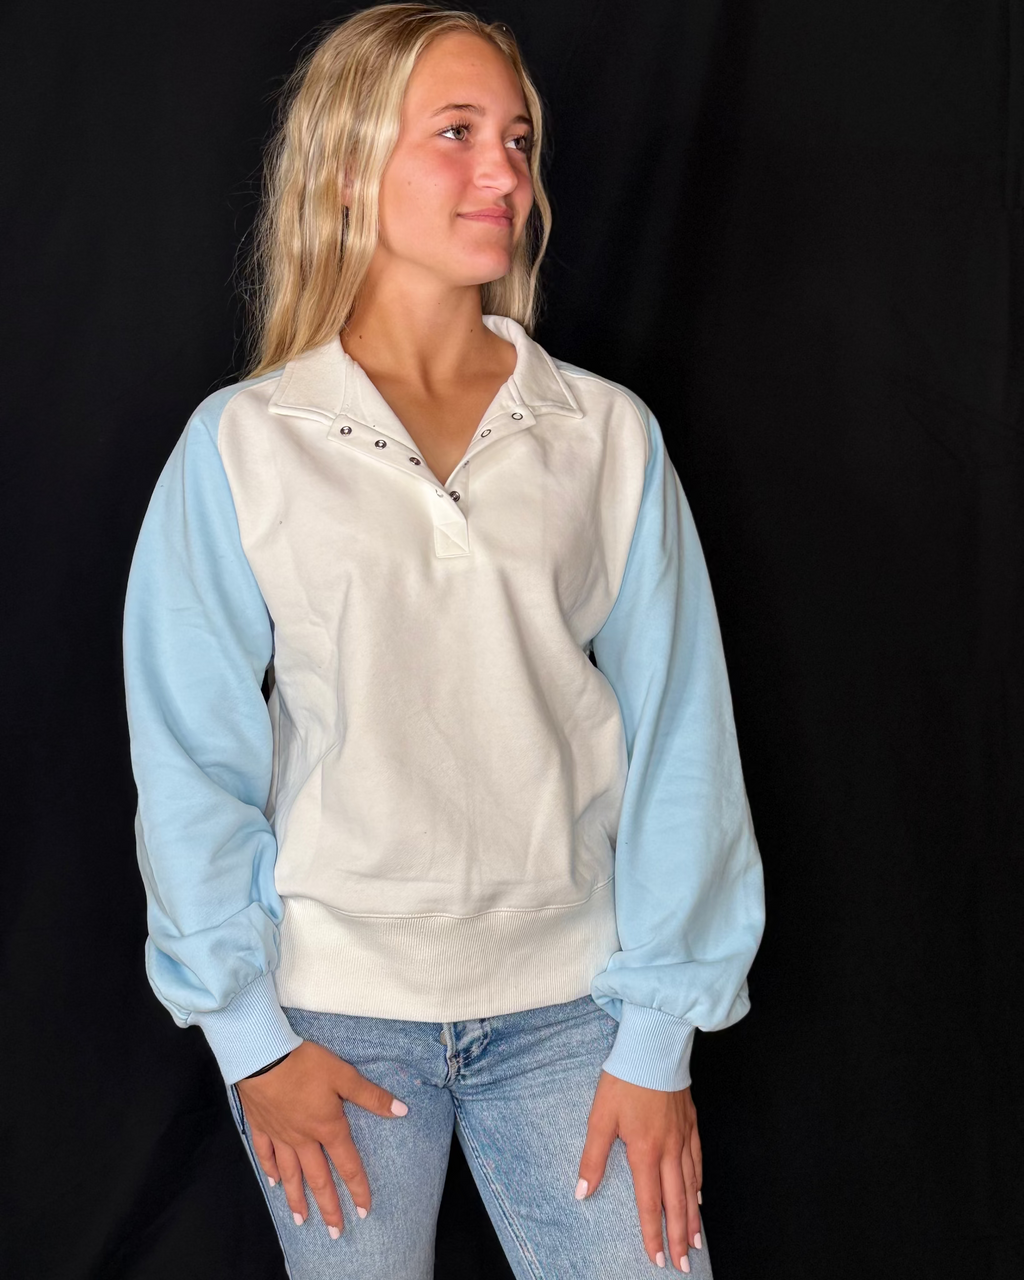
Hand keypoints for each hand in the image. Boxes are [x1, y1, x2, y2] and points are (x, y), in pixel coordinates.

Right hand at [235, 1040, 408, 1237]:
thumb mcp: (344, 1075)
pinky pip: (266, 1154)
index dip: (357, 1188)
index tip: (363, 1211)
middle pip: (318, 1178)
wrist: (263, 1056)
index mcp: (327, 1127)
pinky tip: (273, 1183)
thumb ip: (371, 1096)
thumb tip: (401, 1111)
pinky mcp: (261, 1126)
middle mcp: (304, 1139)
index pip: (348, 1164)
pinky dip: (270, 1170)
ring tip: (302, 1220)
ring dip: (297, 1198)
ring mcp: (280, 1135)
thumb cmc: (306, 1064)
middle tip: (335, 1232)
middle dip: (328, 1207)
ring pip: (290, 1174)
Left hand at [576, 1070, 701, 1272]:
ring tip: (694, 1239)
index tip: (656, 1258)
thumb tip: (582, 1192)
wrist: (653, 1046)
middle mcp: (668, 1150)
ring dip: (693, 1215)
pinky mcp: (690, 1122)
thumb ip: (593, 1158)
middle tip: (684, 1262)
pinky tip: (699, 1193)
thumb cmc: (624, 1079)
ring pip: (691, 1184)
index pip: (650, 1203)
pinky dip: (699, 1181)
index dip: (652, 1234)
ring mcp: (683, 1136)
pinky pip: (697, 1159)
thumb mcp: (600, 1118)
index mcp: (644, 1152)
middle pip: (676, 1201)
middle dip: (678, 1235)